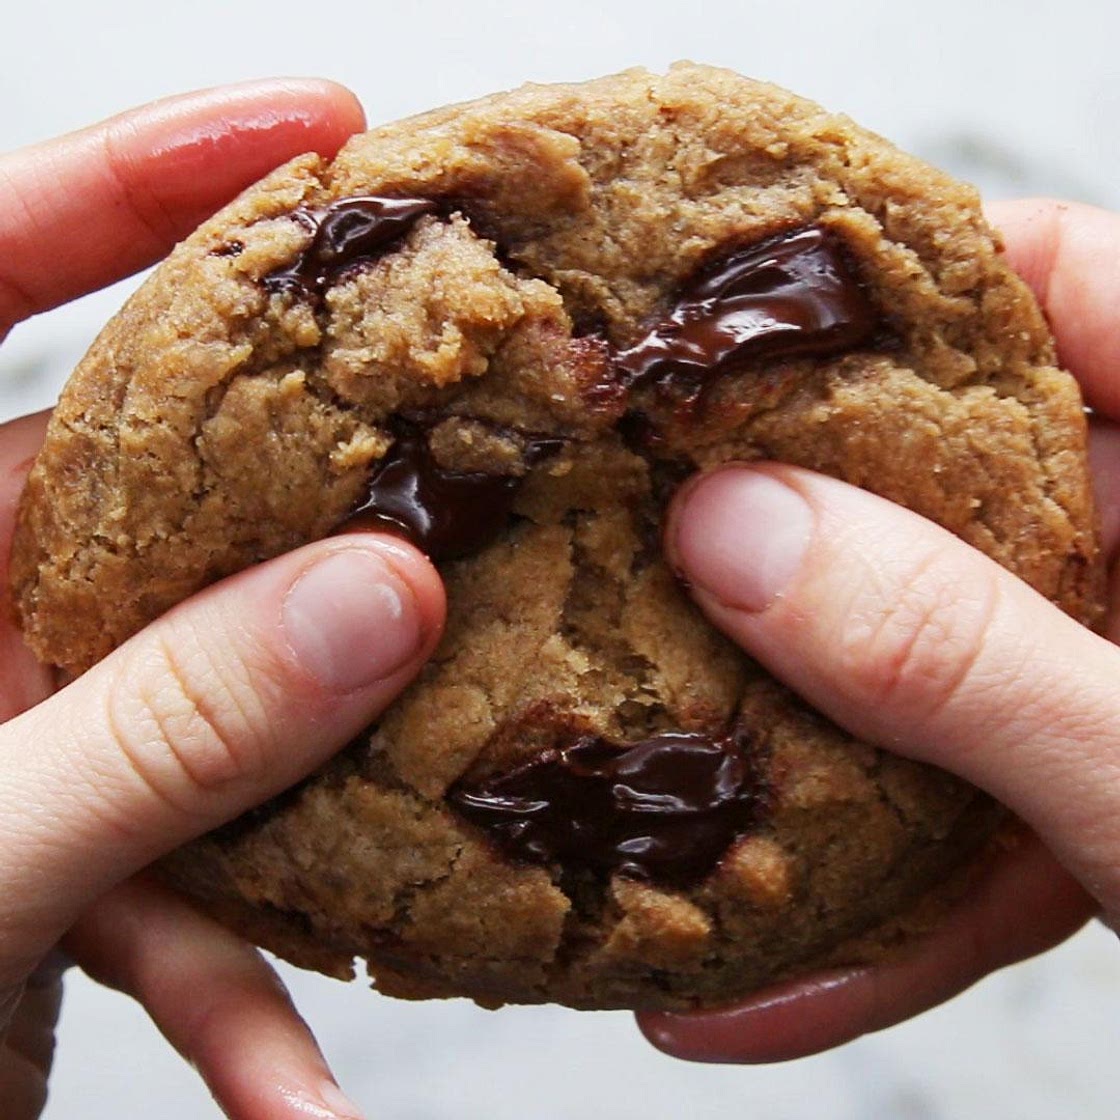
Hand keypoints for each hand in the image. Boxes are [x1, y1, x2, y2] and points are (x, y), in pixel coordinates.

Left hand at [0, 85, 445, 1117]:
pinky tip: (293, 1094)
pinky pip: (187, 881)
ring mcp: (18, 734)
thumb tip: (373, 606)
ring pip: (205, 694)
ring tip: (431, 805)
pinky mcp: (72, 841)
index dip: (131, 182)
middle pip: (149, 486)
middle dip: (305, 474)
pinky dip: (245, 987)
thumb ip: (159, 732)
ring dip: (311, 793)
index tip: (313, 126)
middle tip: (451, 428)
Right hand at [639, 198, 1119, 1062]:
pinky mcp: (1115, 797)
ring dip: (807, 773)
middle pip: (954, 494)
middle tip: (639, 561)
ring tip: (659, 810)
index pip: (1060, 282)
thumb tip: (741, 534)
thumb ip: (968, 657)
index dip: (889, 287)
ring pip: (941, 674)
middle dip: (792, 556)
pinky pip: (979, 824)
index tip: (724, 329)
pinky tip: (761, 983)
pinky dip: (881, 913)